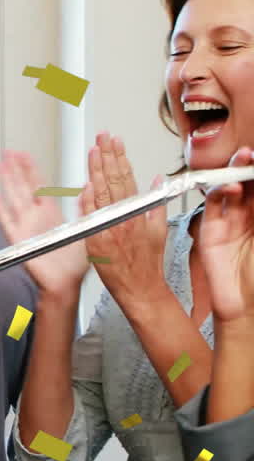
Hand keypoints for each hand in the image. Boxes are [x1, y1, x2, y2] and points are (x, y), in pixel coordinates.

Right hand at [0, 150, 88, 296]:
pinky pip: (8, 222)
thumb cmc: (74, 263)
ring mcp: (25, 228)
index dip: (31, 168)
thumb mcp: (86, 229)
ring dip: (7, 182)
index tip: (25, 155)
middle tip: (8, 152)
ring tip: (1, 166)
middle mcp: (35, 218)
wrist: (66, 283)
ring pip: (14, 199)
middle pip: (22, 187)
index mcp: (51, 213)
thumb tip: (88, 188)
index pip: (38, 185)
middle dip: (15, 168)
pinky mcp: (19, 241)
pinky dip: (1, 210)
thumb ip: (84, 208)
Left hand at [80, 132, 168, 306]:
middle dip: (107, 156)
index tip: (114, 142)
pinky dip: (88, 202)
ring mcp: (109, 228)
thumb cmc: (146, 263)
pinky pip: (90, 218)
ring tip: (93, 151)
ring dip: (95, 171)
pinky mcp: (96, 241)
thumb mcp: (158, 230)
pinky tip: (85, 186)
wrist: (139, 289)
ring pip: (101, 194)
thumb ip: (155, 204)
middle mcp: (123, 217)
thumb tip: (156, 181)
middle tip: (102, 138)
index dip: (119, 157)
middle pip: (113, 180)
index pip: (126, 177)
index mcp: (137, 212)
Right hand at [199, 147, 253, 324]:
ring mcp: (230, 223)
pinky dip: (218, 192)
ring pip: (230, 189)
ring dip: (235, 172)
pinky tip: (230, 186)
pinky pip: (212, 206)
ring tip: (244, 159)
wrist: (245, 308)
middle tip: (251, 152)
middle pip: (248, 184)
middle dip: (249, 165)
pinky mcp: (211, 231)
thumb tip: (248, 190)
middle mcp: (249, 217)